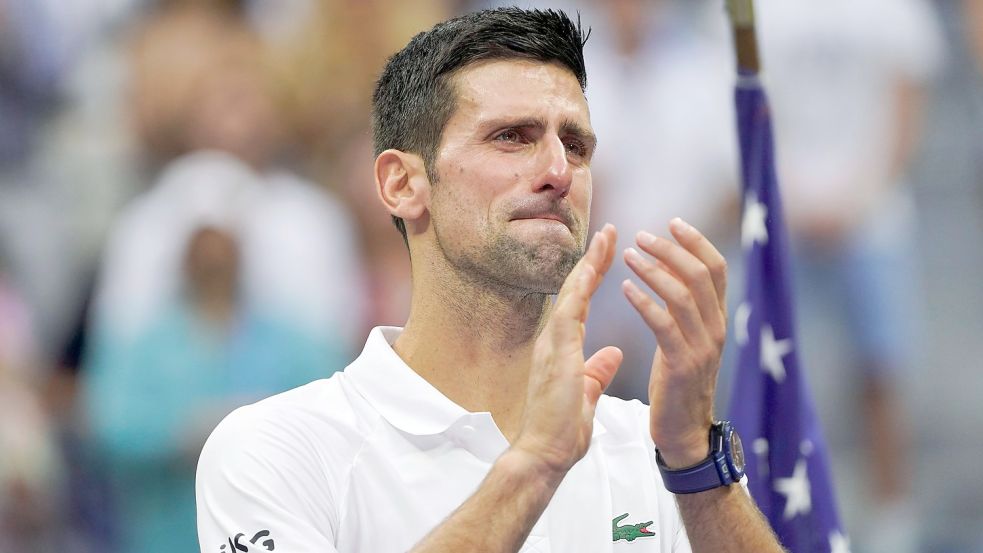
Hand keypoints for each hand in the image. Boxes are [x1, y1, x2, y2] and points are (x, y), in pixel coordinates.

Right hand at [512, 224, 622, 474]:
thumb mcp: (585, 394)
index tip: (609, 253)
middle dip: (592, 259)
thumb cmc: (560, 431)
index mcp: (561, 348)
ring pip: (571, 293)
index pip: (579, 303)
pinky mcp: (556, 353)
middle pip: (574, 289)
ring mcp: (552, 344)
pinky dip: (580, 288)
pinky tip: (592, 267)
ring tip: (607, 236)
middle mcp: (553, 340)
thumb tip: (612, 355)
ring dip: (589, 263)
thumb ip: (597, 371)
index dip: (594, 276)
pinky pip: (569, 311)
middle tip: (609, 230)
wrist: (543, 454)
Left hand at [621, 218, 727, 467]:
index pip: (716, 269)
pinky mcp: (683, 366)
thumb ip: (682, 306)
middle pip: (701, 275)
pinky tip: (625, 289)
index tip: (672, 222)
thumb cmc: (677, 384)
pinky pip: (665, 326)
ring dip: (654, 271)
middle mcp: (716, 330)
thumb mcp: (684, 339)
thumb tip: (671, 267)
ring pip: (683, 295)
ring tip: (629, 256)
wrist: (683, 433)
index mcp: (717, 320)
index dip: (696, 242)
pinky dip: (645, 302)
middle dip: (672, 250)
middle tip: (642, 236)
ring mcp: (702, 348)